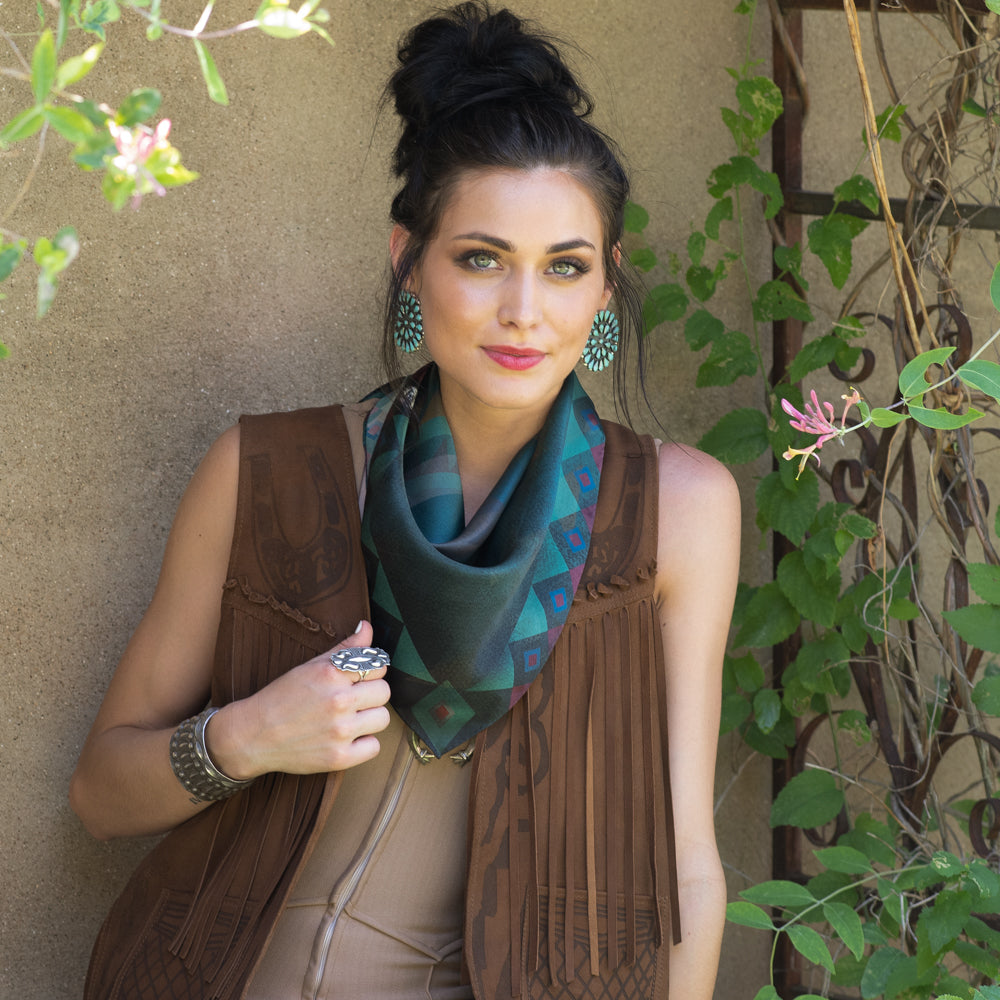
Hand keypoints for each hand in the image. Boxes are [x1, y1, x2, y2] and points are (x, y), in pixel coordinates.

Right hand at [206, 620, 391, 778]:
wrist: (254, 735)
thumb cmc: (282, 697)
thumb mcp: (311, 666)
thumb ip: (345, 648)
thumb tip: (368, 627)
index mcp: (331, 674)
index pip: (378, 665)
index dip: (370, 672)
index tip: (358, 678)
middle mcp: (338, 701)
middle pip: (384, 692)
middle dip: (371, 694)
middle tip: (352, 699)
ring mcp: (340, 731)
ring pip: (383, 718)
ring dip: (370, 718)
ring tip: (350, 718)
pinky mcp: (339, 757)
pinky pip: (374, 747)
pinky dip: (363, 743)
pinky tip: (347, 738)